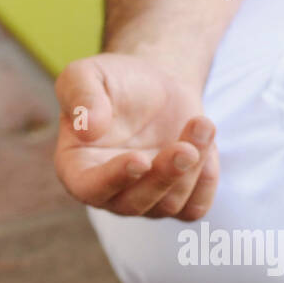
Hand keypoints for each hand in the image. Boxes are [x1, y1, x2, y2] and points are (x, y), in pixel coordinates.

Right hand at [53, 51, 218, 218]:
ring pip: (170, 203)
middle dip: (163, 176)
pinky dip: (206, 180)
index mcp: (77, 168)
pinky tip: (206, 143)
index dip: (114, 179)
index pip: (90, 189)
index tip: (139, 159)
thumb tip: (87, 128)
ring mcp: (145, 200)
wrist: (155, 85)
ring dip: (192, 167)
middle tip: (185, 149)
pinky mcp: (177, 198)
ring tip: (201, 124)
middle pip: (135, 203)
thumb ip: (80, 96)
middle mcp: (109, 192)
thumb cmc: (115, 81)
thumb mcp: (86, 74)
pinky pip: (195, 207)